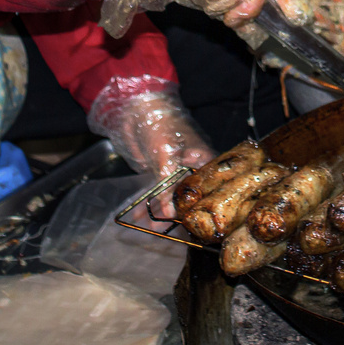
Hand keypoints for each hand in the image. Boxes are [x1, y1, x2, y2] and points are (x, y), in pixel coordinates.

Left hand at [87, 80, 213, 219]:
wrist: (135, 107)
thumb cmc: (159, 124)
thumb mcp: (166, 156)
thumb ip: (169, 187)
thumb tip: (171, 216)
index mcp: (205, 161)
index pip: (209, 192)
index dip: (201, 212)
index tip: (191, 232)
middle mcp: (193, 169)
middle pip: (189, 200)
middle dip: (178, 219)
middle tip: (167, 237)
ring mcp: (175, 172)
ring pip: (170, 199)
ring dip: (159, 215)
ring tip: (149, 232)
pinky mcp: (158, 173)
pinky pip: (156, 193)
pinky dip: (148, 205)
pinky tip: (138, 219)